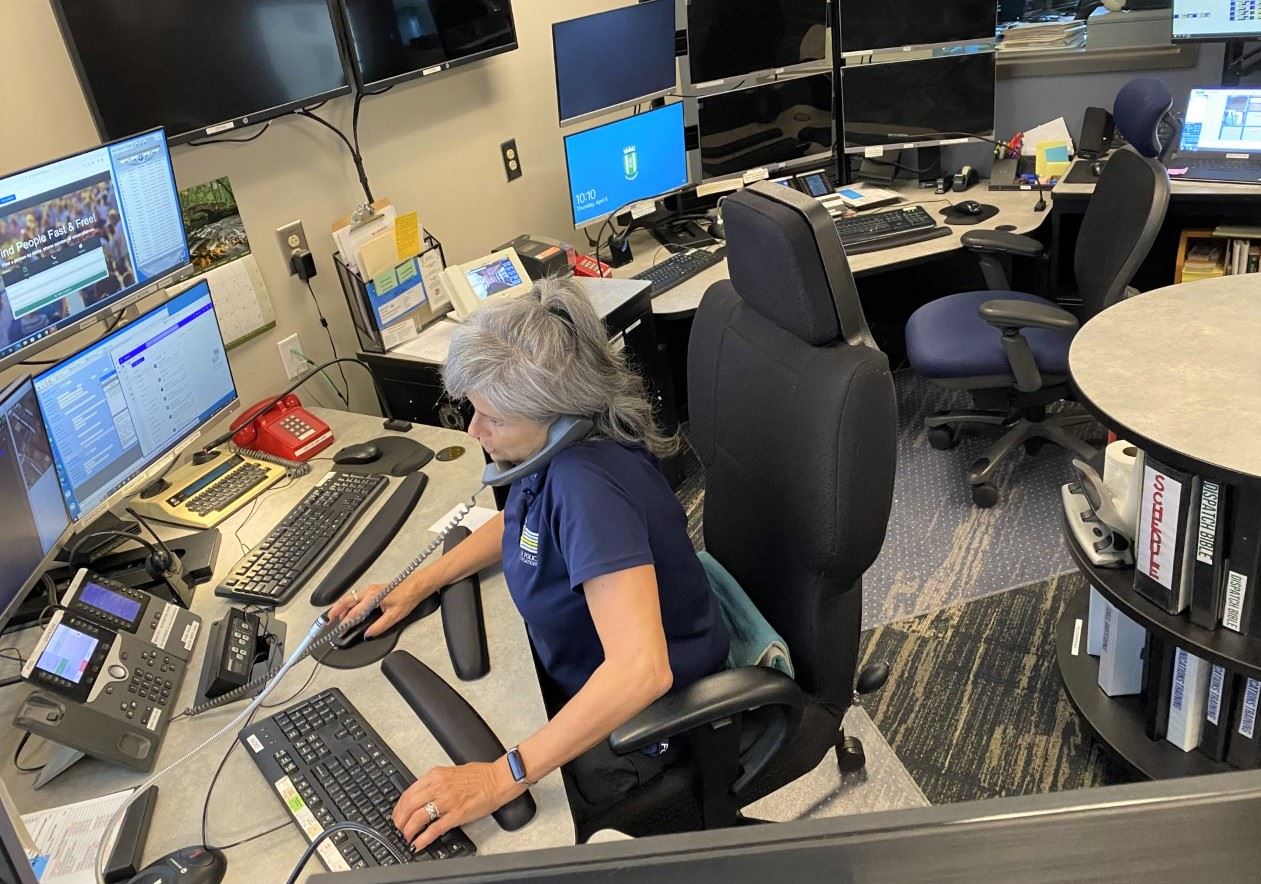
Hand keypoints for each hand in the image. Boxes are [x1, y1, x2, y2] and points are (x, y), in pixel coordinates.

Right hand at [327, 576, 426, 638]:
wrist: (417, 586)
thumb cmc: (408, 596)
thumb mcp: (394, 616)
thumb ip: (379, 626)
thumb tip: (369, 634)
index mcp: (372, 597)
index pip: (353, 613)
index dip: (345, 623)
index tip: (339, 630)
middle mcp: (369, 591)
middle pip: (346, 601)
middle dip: (335, 611)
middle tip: (328, 621)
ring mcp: (370, 589)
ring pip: (350, 598)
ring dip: (341, 607)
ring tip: (335, 617)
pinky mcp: (373, 590)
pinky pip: (356, 596)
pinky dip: (349, 604)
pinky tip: (350, 610)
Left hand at [392, 761, 524, 850]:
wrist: (498, 779)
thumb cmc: (480, 775)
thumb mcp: (451, 772)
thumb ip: (436, 782)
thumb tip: (422, 795)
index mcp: (436, 775)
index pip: (408, 792)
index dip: (399, 807)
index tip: (398, 815)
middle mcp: (438, 787)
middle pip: (409, 806)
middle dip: (400, 820)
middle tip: (399, 828)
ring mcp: (447, 801)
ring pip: (418, 817)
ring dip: (408, 830)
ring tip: (407, 837)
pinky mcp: (457, 814)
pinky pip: (434, 829)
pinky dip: (423, 838)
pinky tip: (419, 843)